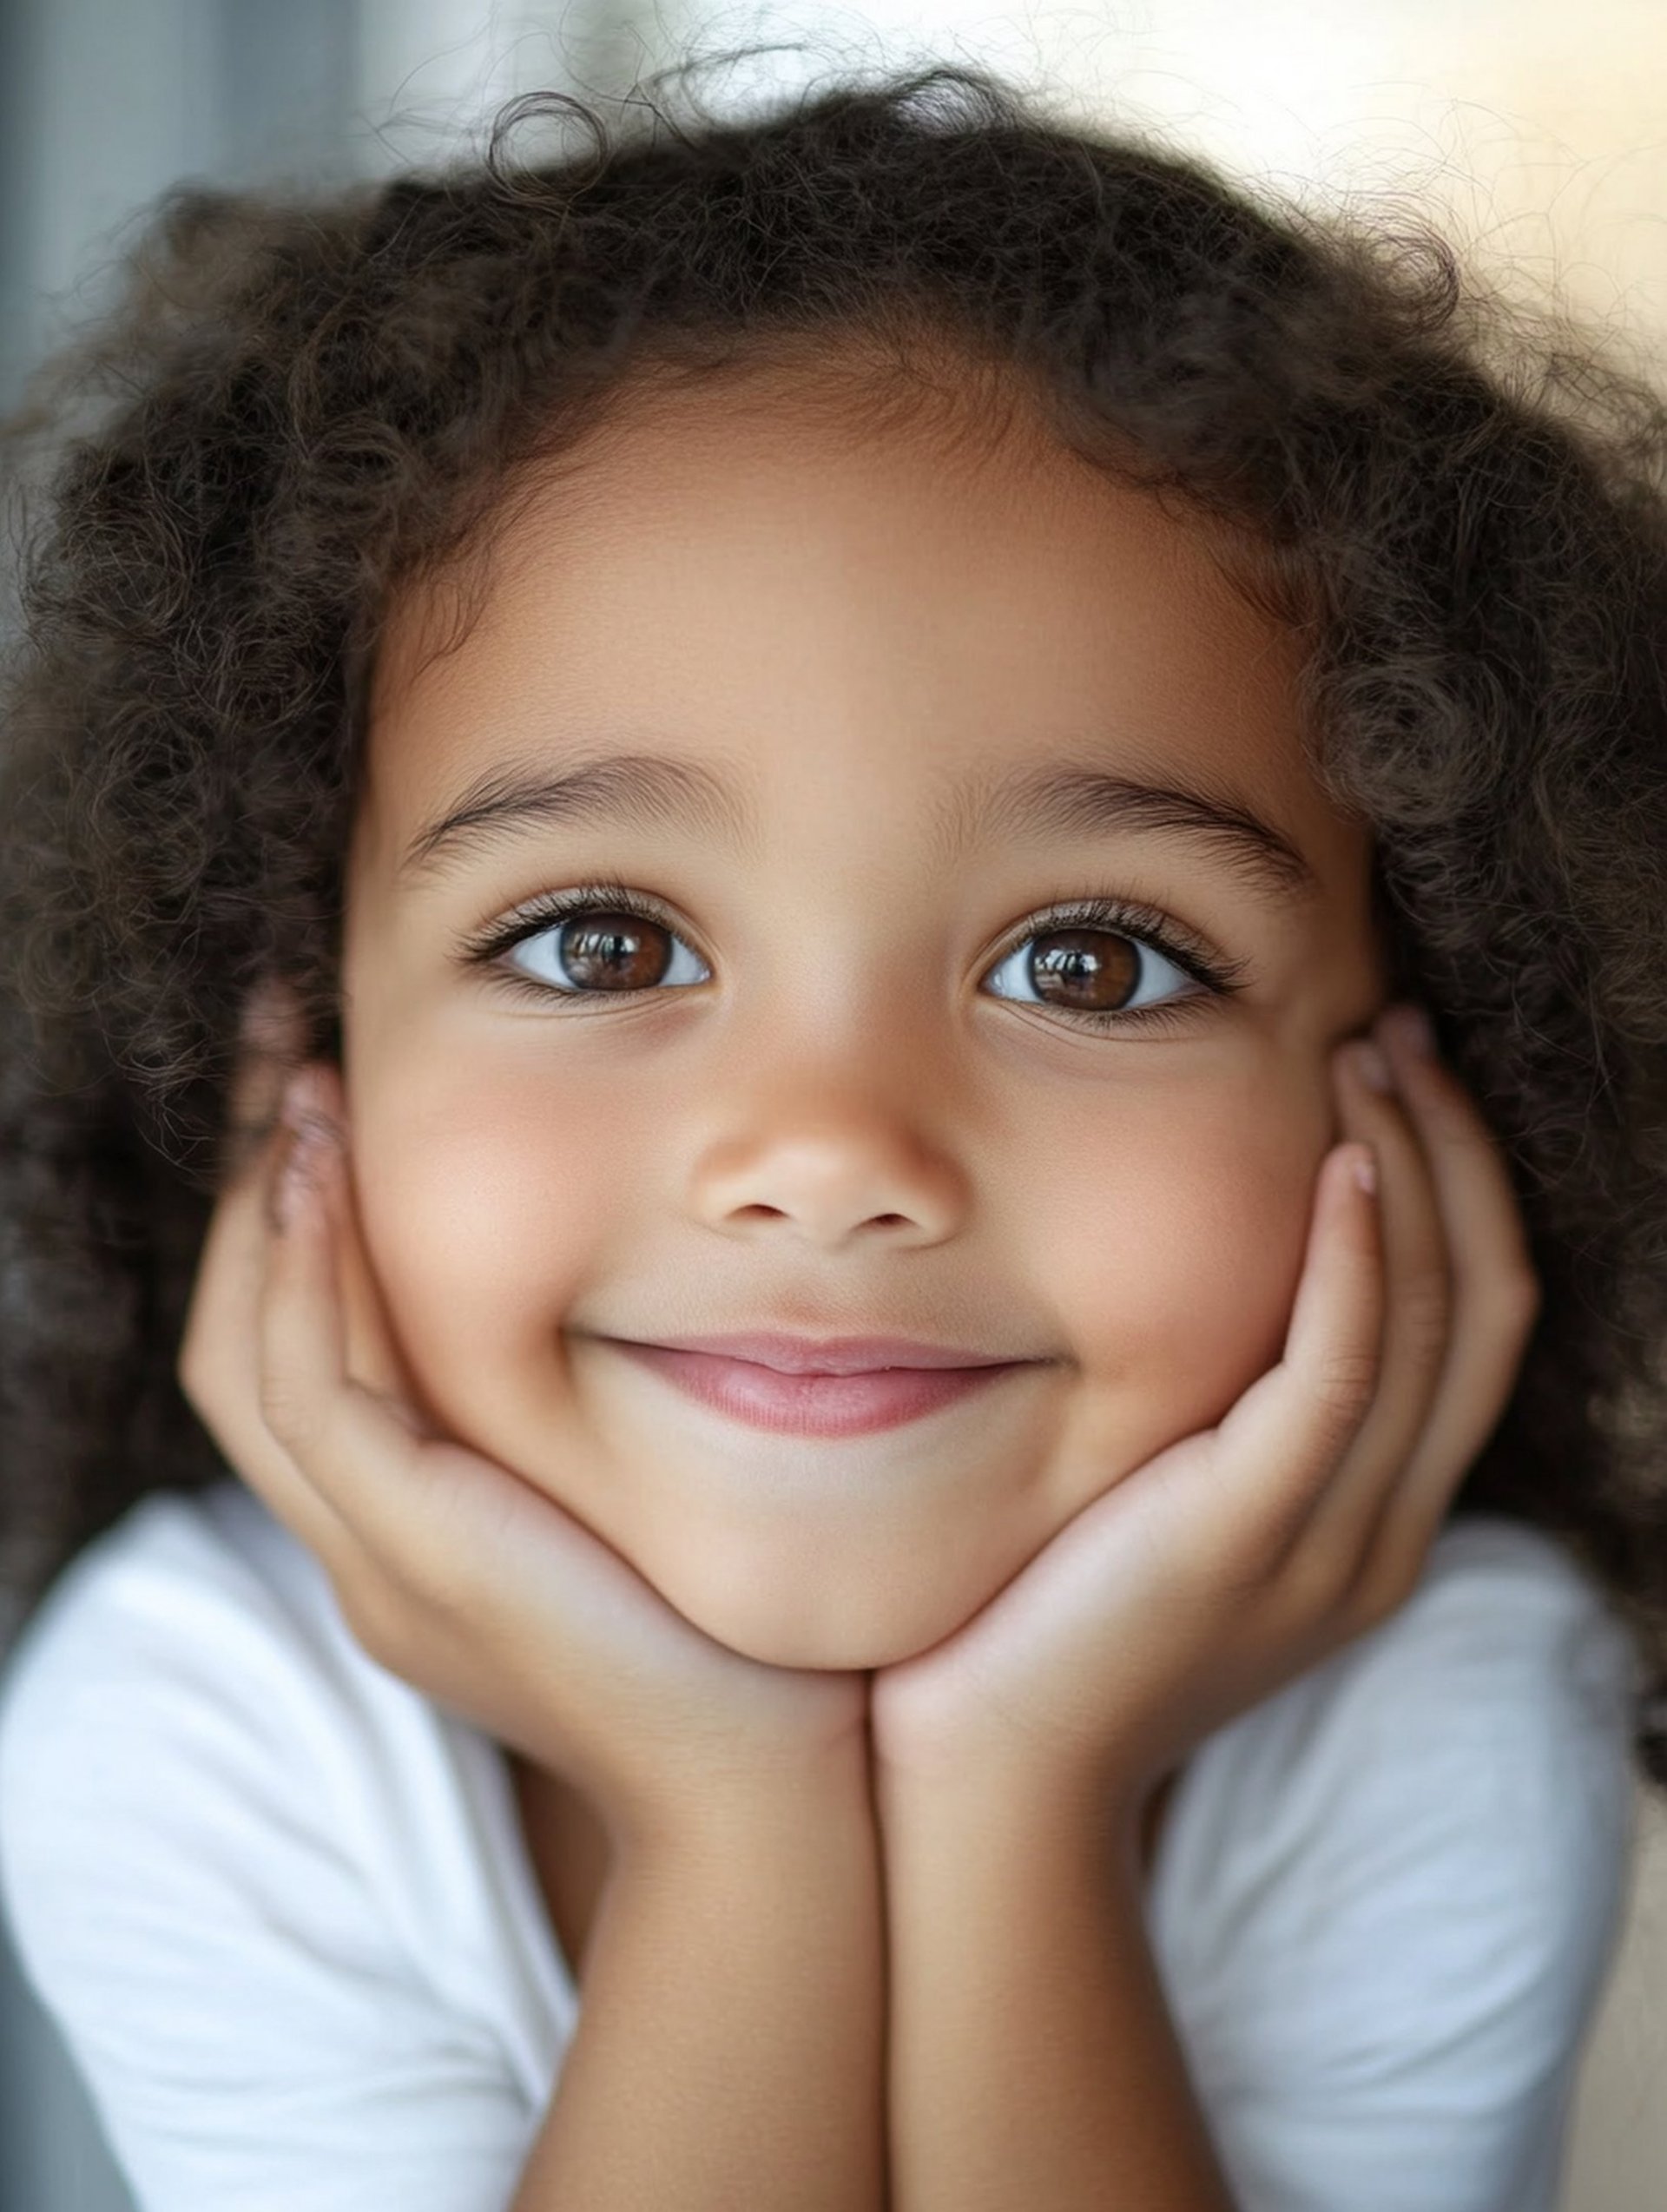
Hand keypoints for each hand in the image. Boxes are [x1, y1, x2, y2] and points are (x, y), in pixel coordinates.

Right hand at [178, 986, 870, 1855]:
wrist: (774, 1782)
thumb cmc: (738, 1634)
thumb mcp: (641, 1500)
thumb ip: (597, 1418)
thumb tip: (637, 1284)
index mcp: (409, 1540)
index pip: (294, 1362)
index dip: (290, 1228)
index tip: (323, 1095)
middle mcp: (368, 1552)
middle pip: (241, 1349)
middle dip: (256, 1191)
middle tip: (281, 1049)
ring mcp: (378, 1562)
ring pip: (253, 1363)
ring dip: (270, 1213)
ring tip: (302, 1086)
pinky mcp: (422, 1554)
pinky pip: (320, 1397)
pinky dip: (311, 1280)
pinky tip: (334, 1176)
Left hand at [868, 1005, 1541, 1822]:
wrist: (988, 1772)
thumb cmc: (1043, 1618)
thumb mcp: (1158, 1500)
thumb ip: (1210, 1412)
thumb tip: (1190, 1278)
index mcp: (1371, 1519)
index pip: (1474, 1328)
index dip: (1462, 1192)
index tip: (1404, 1080)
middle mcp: (1379, 1530)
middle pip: (1483, 1307)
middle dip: (1458, 1155)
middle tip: (1404, 1034)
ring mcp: (1328, 1541)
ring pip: (1433, 1323)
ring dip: (1415, 1172)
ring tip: (1369, 1057)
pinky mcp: (1247, 1534)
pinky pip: (1341, 1371)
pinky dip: (1359, 1258)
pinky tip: (1339, 1163)